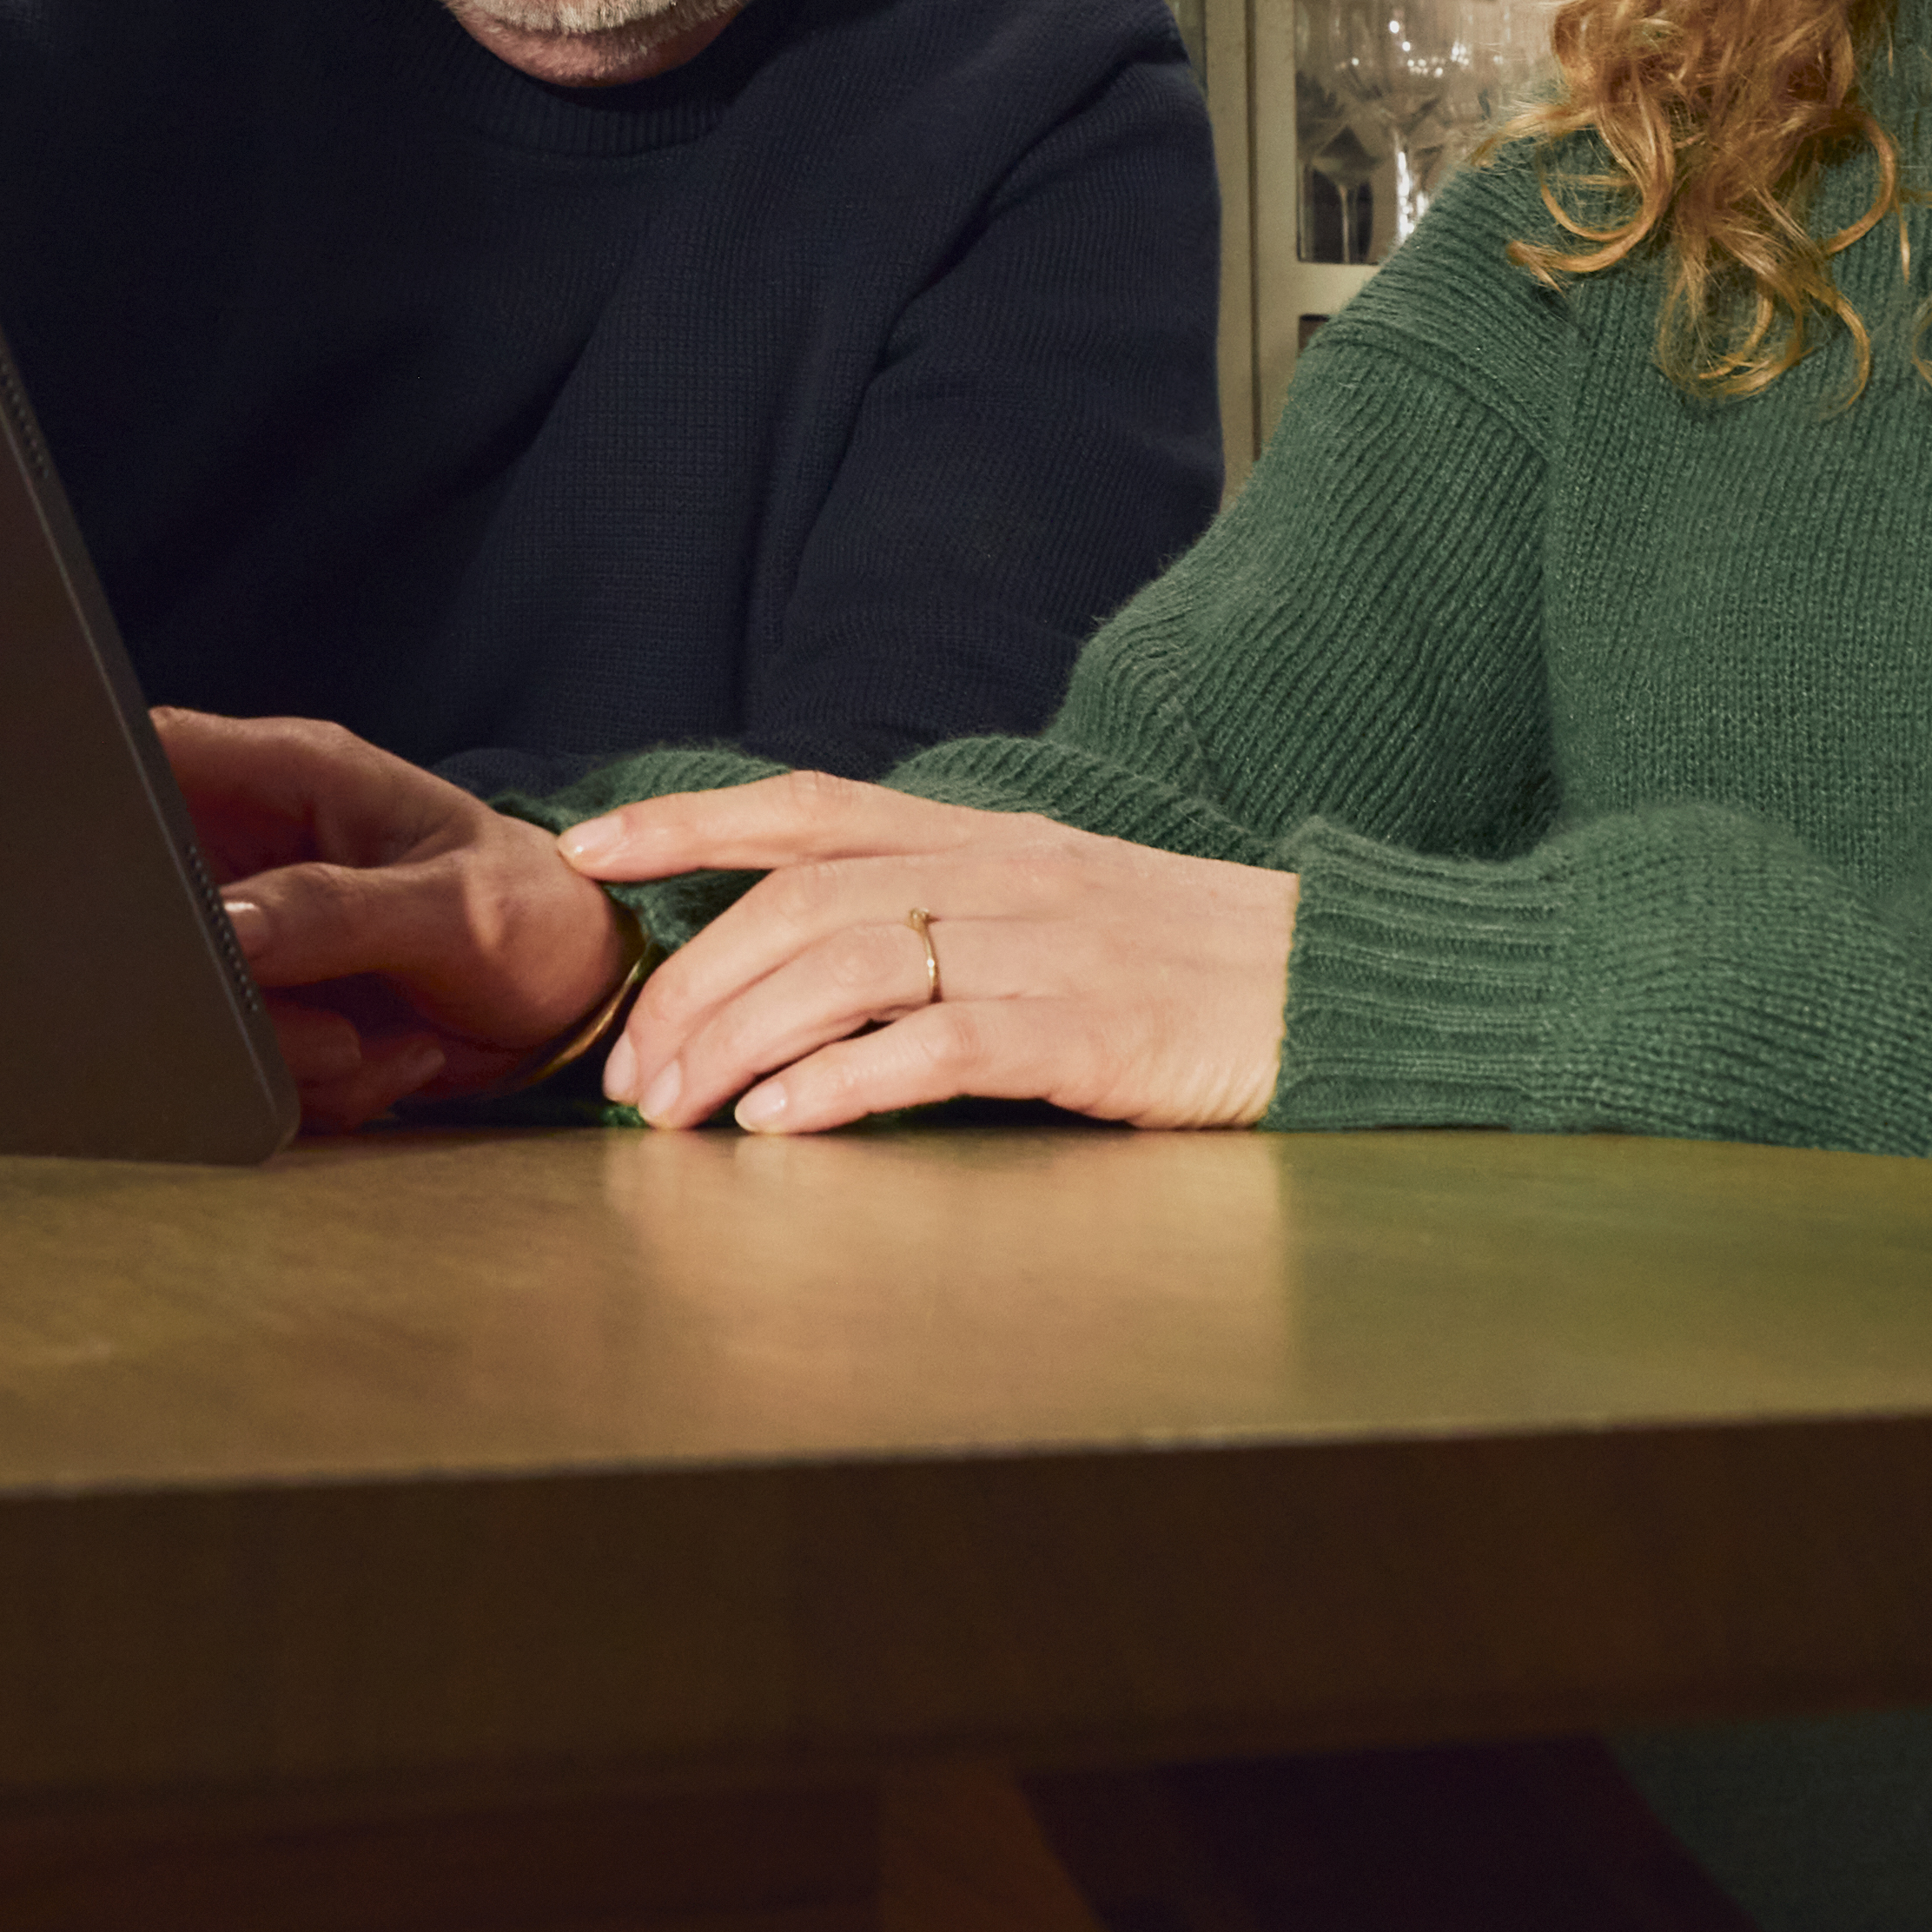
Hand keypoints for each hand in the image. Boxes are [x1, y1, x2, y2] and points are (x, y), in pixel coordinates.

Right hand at [160, 708, 622, 1129]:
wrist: (579, 1005)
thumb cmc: (540, 915)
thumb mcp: (451, 909)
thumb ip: (334, 910)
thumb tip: (225, 923)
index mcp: (295, 779)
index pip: (163, 753)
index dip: (117, 799)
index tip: (140, 882)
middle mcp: (265, 850)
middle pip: (160, 909)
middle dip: (231, 989)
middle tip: (329, 1019)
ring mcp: (265, 932)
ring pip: (200, 1002)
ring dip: (290, 1051)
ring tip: (380, 1041)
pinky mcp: (278, 1001)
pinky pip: (249, 1058)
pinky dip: (318, 1084)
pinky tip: (392, 1057)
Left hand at [572, 775, 1290, 1136]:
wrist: (1345, 991)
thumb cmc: (1195, 968)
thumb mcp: (1062, 909)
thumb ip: (948, 914)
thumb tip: (811, 964)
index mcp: (991, 837)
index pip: (808, 807)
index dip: (687, 819)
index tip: (586, 850)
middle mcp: (1006, 873)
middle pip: (800, 902)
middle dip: (692, 985)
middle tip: (631, 1075)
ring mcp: (1051, 947)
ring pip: (849, 965)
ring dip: (739, 1040)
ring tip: (674, 1114)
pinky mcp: (1095, 1030)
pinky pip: (941, 1044)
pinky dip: (847, 1081)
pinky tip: (785, 1125)